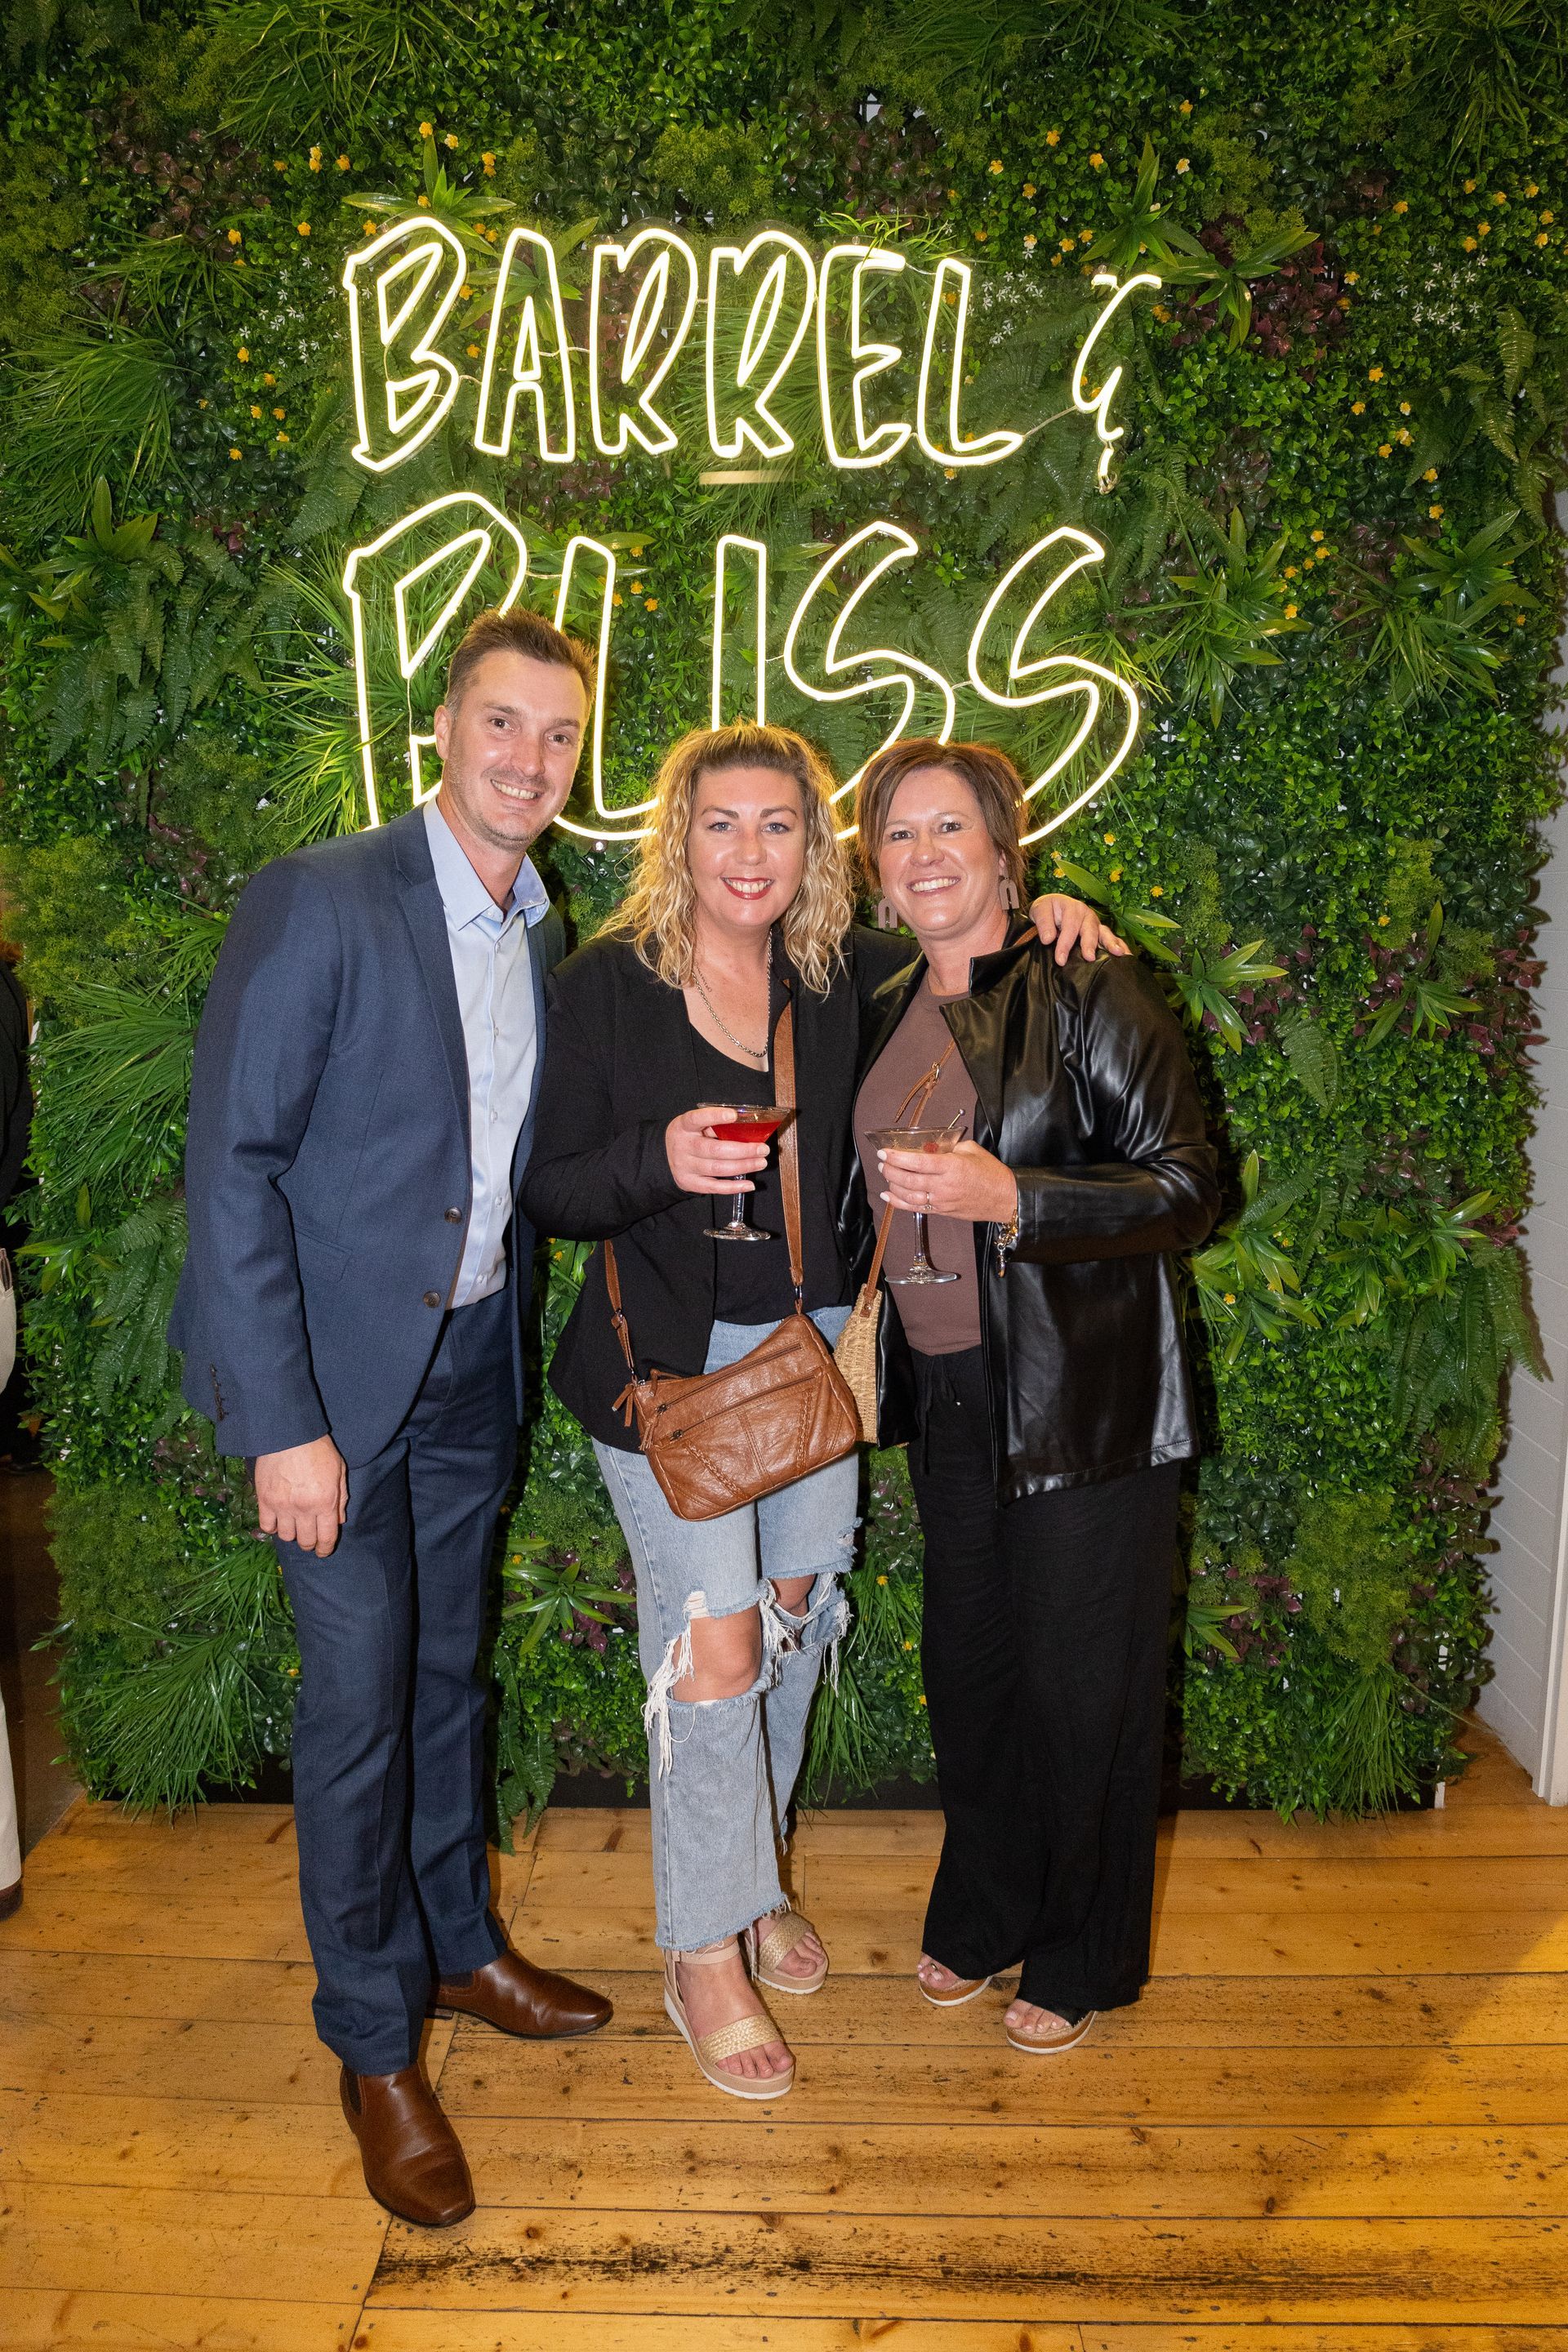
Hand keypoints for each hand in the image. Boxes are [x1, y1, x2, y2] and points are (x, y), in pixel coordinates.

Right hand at [255, 1435, 346, 1557]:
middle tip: (309, 1539)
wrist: (289, 1434)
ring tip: (293, 1526)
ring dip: (291, 1535)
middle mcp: (304, 1509)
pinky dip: (272, 1527)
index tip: (323, 1552)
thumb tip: (339, 1520)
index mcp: (325, 1502)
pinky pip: (266, 1526)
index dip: (325, 1549)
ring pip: (286, 1536)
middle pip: (305, 1541)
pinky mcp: (264, 1500)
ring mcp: (282, 1506)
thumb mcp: (339, 1471)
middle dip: (309, 1543)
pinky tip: (277, 1520)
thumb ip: (341, 1498)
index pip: (326, 1537)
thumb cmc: (318, 1449)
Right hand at [665, 1104, 771, 1196]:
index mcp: (683, 1126)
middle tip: (763, 1149)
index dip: (715, 1116)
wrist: (665, 1156)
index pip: (697, 1119)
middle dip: (743, 1150)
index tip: (734, 1115)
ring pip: (717, 1169)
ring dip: (743, 1166)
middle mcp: (682, 1146)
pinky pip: (714, 1187)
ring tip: (761, 1163)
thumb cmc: (689, 1137)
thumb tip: (747, 1129)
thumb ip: (715, 1125)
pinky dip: (734, 1187)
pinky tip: (749, 1184)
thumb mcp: (696, 1125)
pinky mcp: (690, 1183)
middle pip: (714, 1150)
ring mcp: (685, 1167)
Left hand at [878, 1138, 1017, 1224]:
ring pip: (908, 1195)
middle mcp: (943, 1185)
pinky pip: (915, 1208)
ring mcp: (941, 1201)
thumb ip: (949, 1147)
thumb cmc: (990, 1173)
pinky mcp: (941, 1211)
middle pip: (908, 1179)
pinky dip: (898, 1203)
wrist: (1004, 1199)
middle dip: (890, 1170)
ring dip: (892, 1184)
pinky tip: (887, 1195)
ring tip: (885, 1173)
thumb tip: (931, 1146)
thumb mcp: (971, 1150)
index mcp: (951, 1167)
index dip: (897, 1157)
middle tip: (882, 1162)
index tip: (884, 1152)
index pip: (917, 1162)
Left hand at [1028, 893, 1128, 964]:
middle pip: (1090, 929)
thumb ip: (1043, 923)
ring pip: (1104, 932)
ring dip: (1111, 942)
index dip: (1065, 943)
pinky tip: (1125, 955)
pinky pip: (1111, 937)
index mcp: (1072, 907)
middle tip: (1088, 958)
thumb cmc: (1047, 910)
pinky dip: (1119, 945)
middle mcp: (1086, 914)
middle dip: (1089, 944)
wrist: (1052, 908)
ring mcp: (1095, 923)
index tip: (1060, 960)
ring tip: (1117, 953)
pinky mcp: (1100, 931)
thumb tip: (1048, 939)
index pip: (1069, 926)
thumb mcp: (1039, 910)